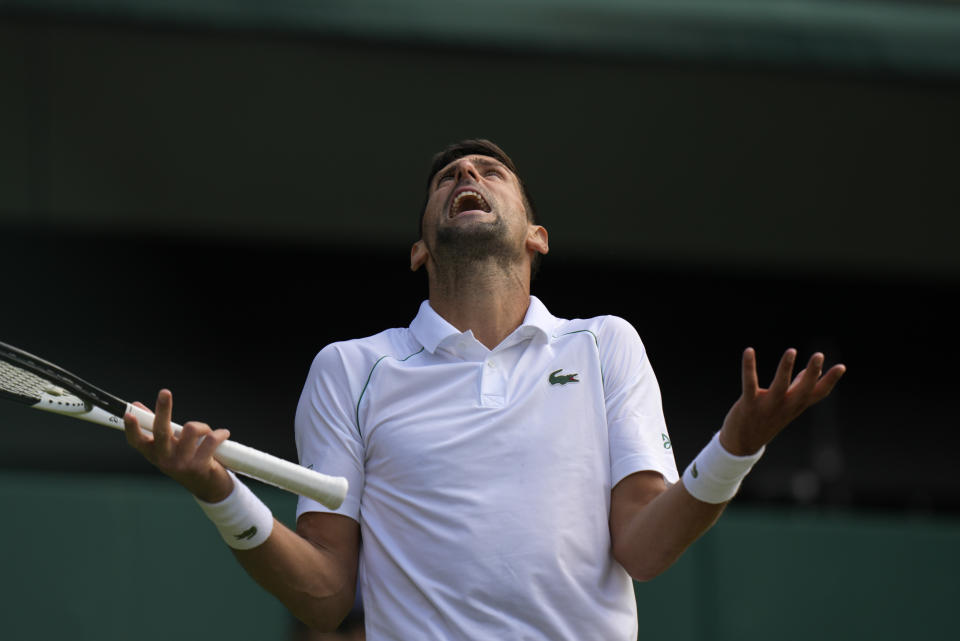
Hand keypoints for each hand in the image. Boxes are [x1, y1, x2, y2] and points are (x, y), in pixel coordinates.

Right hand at [123, 389, 233, 502]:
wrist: (207, 487)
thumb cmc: (186, 460)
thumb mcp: (168, 446)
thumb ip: (155, 427)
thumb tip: (136, 406)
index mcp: (153, 453)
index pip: (136, 441)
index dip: (131, 428)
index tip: (129, 414)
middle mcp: (164, 459)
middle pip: (161, 431)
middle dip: (163, 409)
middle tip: (164, 392)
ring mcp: (180, 464)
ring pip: (191, 429)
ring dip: (203, 426)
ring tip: (208, 432)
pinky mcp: (198, 466)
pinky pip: (210, 440)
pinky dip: (219, 434)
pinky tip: (223, 435)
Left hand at [719, 348, 845, 455]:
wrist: (743, 443)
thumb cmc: (768, 418)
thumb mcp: (788, 405)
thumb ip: (800, 386)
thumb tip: (814, 370)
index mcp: (796, 405)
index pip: (818, 394)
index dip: (830, 381)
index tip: (841, 366)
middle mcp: (785, 406)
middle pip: (803, 390)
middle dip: (812, 373)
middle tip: (819, 355)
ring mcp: (767, 406)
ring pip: (779, 386)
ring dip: (785, 368)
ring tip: (791, 351)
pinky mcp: (749, 404)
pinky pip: (749, 383)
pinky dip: (749, 367)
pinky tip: (749, 350)